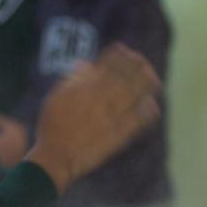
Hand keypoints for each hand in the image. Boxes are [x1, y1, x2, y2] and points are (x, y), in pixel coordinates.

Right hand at [26, 44, 160, 192]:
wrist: (56, 157)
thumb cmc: (52, 126)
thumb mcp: (57, 96)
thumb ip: (73, 79)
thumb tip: (85, 64)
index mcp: (85, 87)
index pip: (108, 64)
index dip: (119, 55)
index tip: (124, 50)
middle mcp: (100, 99)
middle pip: (126, 76)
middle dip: (137, 66)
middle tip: (144, 63)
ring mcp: (110, 117)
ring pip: (135, 95)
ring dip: (146, 85)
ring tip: (154, 80)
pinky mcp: (118, 135)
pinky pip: (137, 120)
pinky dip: (146, 111)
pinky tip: (152, 105)